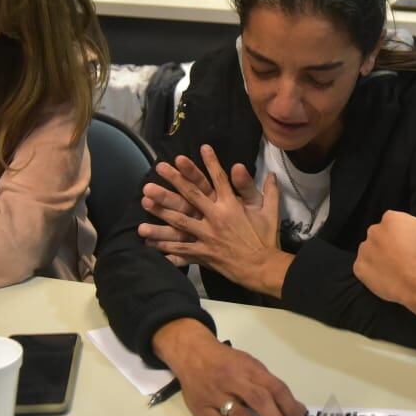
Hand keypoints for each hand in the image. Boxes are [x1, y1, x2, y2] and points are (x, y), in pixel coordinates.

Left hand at [140, 144, 287, 295]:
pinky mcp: (203, 253)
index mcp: (231, 205)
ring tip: (144, 201)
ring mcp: (207, 236)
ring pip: (179, 221)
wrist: (263, 268)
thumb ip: (269, 191)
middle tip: (159, 167)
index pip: (219, 178)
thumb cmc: (266, 238)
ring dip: (160, 210)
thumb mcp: (270, 212)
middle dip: (174, 179)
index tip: (202, 147)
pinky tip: (150, 242)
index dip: (210, 162)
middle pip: (191, 194)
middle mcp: (216, 217)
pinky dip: (166, 246)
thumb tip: (272, 173)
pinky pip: (181, 249)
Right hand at [154, 319, 306, 415]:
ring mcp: (216, 394)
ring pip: (239, 414)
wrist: (192, 353)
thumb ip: (271, 386)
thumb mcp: (250, 365)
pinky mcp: (201, 407)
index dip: (289, 406)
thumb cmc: (227, 362)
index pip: (274, 387)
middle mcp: (234, 380)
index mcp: (250, 368)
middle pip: (258, 400)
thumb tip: (296, 410)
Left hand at [354, 210, 415, 305]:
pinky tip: (386, 279)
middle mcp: (374, 231)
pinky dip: (372, 273)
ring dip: (379, 257)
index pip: (394, 221)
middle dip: (389, 244)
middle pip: (380, 235)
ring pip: (370, 251)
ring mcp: (364, 250)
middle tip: (403, 257)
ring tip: (394, 270)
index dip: (404, 233)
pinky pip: (364, 269)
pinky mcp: (359, 268)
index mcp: (391, 218)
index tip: (411, 243)